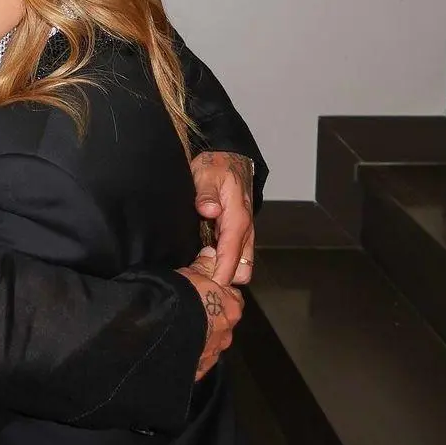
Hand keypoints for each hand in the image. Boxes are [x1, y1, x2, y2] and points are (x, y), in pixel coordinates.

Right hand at [177, 247, 243, 380]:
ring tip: (181, 328)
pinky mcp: (201, 369)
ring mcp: (215, 353)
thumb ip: (205, 265)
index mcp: (231, 307)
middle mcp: (228, 332)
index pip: (233, 297)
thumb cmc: (183, 297)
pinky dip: (192, 353)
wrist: (167, 331)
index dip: (219, 292)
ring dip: (201, 334)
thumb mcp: (193, 274)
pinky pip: (198, 358)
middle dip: (211, 315)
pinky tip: (179, 347)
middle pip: (223, 320)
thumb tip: (213, 253)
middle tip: (191, 308)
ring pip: (211, 340)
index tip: (205, 289)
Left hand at [191, 151, 254, 285]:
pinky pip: (235, 255)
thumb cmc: (216, 166)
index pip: (232, 251)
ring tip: (201, 277)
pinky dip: (224, 264)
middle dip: (225, 277)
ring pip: (241, 263)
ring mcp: (242, 232)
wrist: (229, 158)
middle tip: (201, 281)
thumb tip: (209, 210)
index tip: (212, 286)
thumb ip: (207, 193)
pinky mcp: (237, 233)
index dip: (223, 271)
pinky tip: (206, 266)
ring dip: (226, 272)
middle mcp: (244, 229)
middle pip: (242, 266)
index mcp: (238, 217)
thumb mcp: (207, 174)